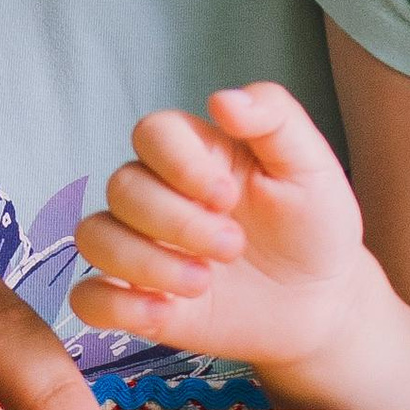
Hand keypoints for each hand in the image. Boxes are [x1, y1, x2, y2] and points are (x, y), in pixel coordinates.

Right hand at [71, 83, 374, 377]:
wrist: (321, 303)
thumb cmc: (314, 226)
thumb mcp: (311, 165)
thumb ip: (274, 117)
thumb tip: (223, 99)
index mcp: (196, 154)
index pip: (151, 133)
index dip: (179, 163)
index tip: (227, 196)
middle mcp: (160, 195)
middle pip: (121, 186)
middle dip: (176, 222)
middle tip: (233, 247)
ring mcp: (143, 247)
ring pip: (94, 236)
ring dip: (144, 262)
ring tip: (203, 284)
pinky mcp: (136, 299)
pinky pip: (87, 298)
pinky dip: (114, 306)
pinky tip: (164, 310)